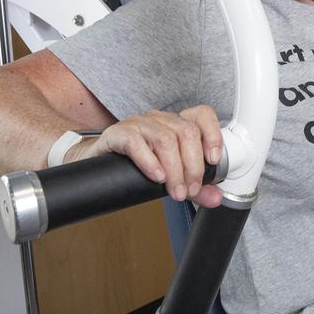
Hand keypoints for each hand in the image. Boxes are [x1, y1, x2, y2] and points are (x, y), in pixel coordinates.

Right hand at [73, 106, 224, 207]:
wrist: (97, 164)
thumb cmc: (136, 166)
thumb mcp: (170, 176)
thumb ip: (195, 187)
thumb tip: (216, 198)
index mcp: (176, 124)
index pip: (201, 115)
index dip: (213, 134)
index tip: (214, 160)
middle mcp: (160, 120)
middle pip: (187, 132)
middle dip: (193, 165)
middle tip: (189, 190)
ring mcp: (139, 124)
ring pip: (165, 139)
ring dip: (174, 170)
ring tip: (174, 191)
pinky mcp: (118, 133)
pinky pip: (136, 142)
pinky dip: (149, 162)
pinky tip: (156, 177)